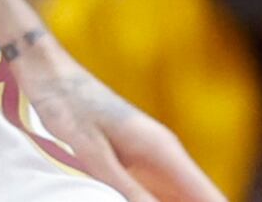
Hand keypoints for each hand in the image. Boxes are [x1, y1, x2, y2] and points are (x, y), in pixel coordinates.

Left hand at [4, 38, 228, 201]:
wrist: (48, 72)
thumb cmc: (67, 107)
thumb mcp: (93, 154)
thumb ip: (128, 191)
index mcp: (163, 150)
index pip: (212, 198)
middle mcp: (166, 154)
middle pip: (201, 201)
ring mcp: (152, 158)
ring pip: (180, 199)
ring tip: (135, 201)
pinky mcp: (134, 161)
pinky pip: (158, 195)